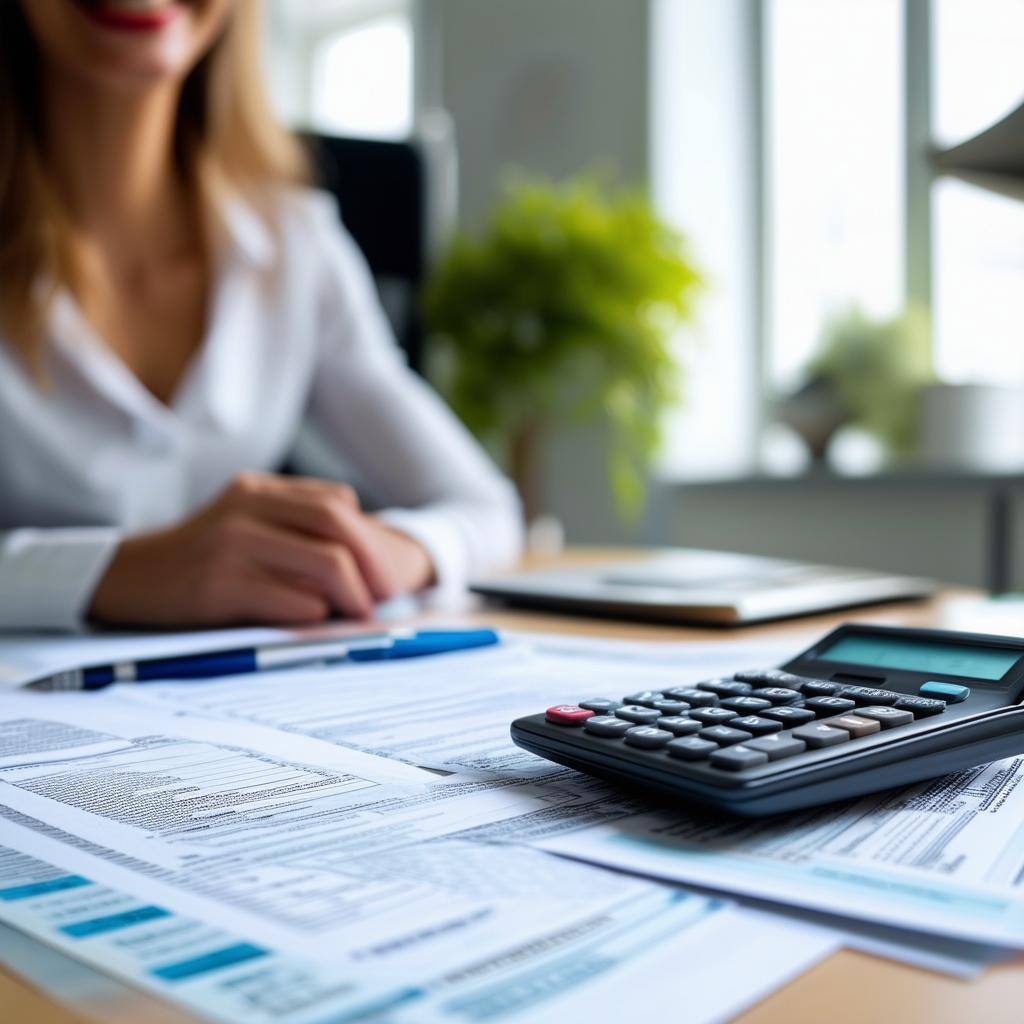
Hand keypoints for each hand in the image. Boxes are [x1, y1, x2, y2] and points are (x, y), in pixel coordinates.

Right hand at [88, 473, 435, 626]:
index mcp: (257, 489)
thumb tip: (368, 560)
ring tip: (358, 613)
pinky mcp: (220, 586)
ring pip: (325, 562)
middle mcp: (246, 508)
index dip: (370, 538)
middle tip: (385, 596)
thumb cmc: (202, 557)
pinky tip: (316, 620)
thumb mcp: (244, 522)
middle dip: (373, 562)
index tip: (384, 573)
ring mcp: (232, 545)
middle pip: (336, 524)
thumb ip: (294, 525)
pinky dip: (317, 612)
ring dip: (353, 593)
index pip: (336, 502)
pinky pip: (293, 600)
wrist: (129, 577)